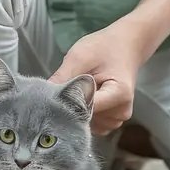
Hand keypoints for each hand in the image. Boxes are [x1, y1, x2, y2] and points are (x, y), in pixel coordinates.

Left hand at [50, 18, 144, 135]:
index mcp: (119, 94)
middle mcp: (122, 111)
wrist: (126, 45)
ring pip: (87, 124)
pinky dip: (85, 112)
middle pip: (86, 119)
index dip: (66, 103)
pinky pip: (92, 124)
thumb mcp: (81, 55)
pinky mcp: (114, 119)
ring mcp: (119, 118)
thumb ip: (64, 76)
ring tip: (81, 87)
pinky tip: (86, 96)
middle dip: (71, 105)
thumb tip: (44, 96)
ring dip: (78, 109)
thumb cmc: (105, 47)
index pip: (85, 108)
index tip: (51, 96)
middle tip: (66, 86)